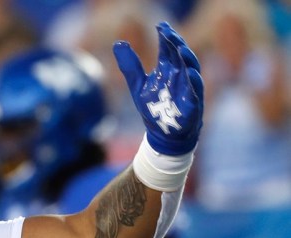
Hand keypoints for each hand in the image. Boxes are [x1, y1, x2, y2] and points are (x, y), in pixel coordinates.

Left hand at [113, 22, 203, 155]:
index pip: (168, 48)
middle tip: (169, 33)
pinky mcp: (193, 103)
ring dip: (187, 58)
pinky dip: (194, 82)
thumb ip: (130, 65)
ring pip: (191, 68)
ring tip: (180, 48)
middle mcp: (179, 75)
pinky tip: (191, 73)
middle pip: (180, 54)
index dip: (165, 37)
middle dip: (176, 43)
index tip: (160, 25)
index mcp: (167, 69)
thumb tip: (118, 42)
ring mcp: (188, 88)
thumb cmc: (153, 109)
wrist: (162, 135)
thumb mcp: (137, 85)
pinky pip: (196, 91)